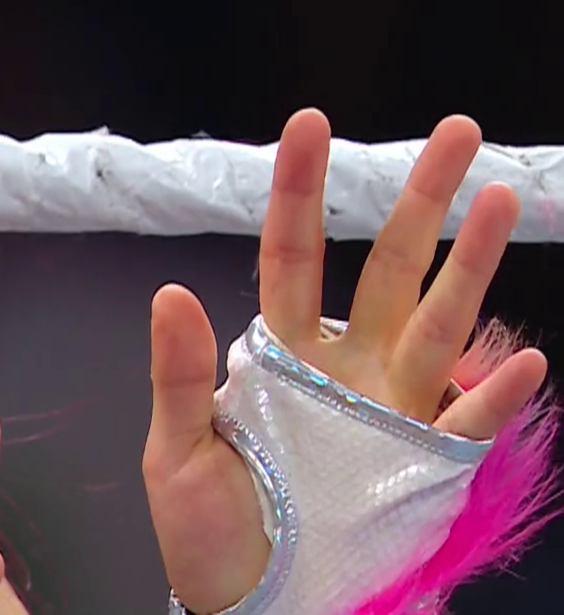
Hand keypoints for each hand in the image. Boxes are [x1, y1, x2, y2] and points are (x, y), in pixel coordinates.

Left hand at [142, 109, 549, 612]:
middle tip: (458, 132)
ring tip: (499, 202)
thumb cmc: (205, 526)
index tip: (308, 123)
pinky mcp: (420, 464)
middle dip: (423, 200)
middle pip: (388, 267)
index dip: (298, 190)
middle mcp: (346, 367)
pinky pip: (466, 423)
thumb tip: (169, 291)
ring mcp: (390, 409)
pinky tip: (521, 363)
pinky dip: (495, 395)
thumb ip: (177, 371)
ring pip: (439, 322)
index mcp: (281, 353)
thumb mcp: (176, 449)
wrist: (249, 600)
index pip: (290, 254)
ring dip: (474, 265)